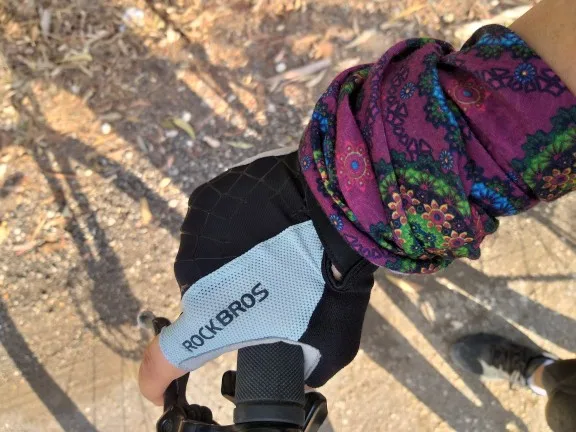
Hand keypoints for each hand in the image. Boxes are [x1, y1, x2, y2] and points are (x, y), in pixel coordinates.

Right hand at [138, 150, 376, 403]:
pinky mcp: (204, 201)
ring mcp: (193, 235)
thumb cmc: (332, 279)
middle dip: (225, 302)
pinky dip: (230, 228)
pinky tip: (262, 222)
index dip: (156, 380)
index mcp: (211, 319)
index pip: (163, 361)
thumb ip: (303, 371)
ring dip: (228, 262)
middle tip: (268, 288)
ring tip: (269, 250)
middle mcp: (190, 279)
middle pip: (198, 301)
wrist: (334, 209)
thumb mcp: (327, 345)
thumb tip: (303, 377)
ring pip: (205, 261)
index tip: (158, 390)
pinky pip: (211, 225)